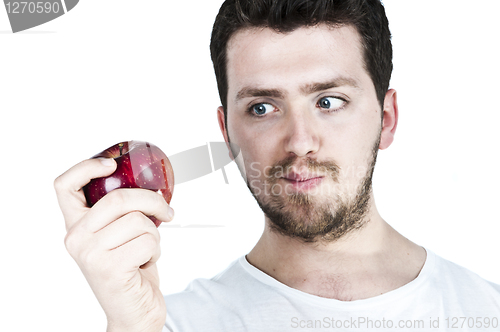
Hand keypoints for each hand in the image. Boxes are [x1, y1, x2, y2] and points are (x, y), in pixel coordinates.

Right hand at [54, 158, 173, 331]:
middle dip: (152, 201)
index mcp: (76, 226)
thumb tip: (151, 186)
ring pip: (139, 221)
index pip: (65, 187)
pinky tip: (144, 264)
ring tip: (144, 251)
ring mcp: (90, 254)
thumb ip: (122, 212)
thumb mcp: (119, 236)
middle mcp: (76, 239)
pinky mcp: (110, 268)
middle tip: (166, 211)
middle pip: (118, 198)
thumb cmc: (130, 271)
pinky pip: (148, 241)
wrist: (133, 312)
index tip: (111, 165)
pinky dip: (156, 251)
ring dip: (154, 235)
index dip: (86, 168)